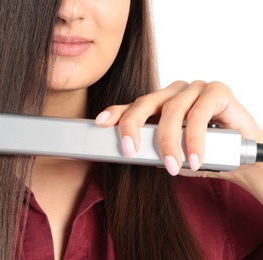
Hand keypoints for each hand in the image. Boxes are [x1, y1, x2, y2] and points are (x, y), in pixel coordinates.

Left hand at [95, 80, 262, 202]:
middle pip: (146, 103)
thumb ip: (152, 148)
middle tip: (129, 150)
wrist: (241, 158)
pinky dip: (194, 139)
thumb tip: (129, 150)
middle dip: (133, 127)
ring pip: (172, 110)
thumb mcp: (171, 153)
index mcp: (161, 104)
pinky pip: (199, 114)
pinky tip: (195, 158)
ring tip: (173, 165)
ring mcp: (195, 88)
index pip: (134, 105)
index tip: (99, 122)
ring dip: (169, 141)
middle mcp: (175, 92)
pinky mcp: (216, 91)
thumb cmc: (203, 154)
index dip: (116, 112)